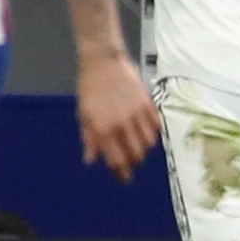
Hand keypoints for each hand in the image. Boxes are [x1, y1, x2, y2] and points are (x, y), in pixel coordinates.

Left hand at [76, 54, 158, 182]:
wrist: (103, 62)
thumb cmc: (90, 87)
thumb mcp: (83, 114)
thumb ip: (89, 139)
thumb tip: (91, 160)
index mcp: (103, 129)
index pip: (116, 160)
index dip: (121, 173)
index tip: (123, 178)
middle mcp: (121, 124)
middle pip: (135, 155)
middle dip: (133, 162)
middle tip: (130, 161)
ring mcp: (136, 114)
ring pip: (148, 143)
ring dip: (143, 148)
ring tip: (137, 146)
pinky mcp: (147, 104)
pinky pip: (155, 126)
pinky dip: (152, 133)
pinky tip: (146, 132)